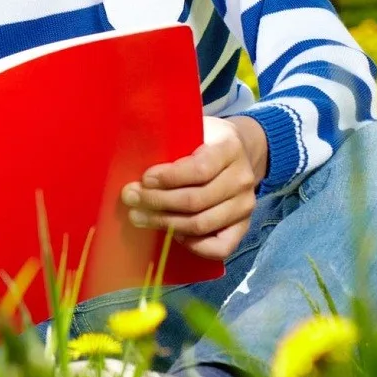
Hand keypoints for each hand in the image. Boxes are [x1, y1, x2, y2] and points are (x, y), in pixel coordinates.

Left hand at [120, 116, 269, 260]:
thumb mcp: (192, 129)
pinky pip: (221, 247)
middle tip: (130, 199)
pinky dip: (195, 245)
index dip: (169, 178)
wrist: (238, 152)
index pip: (200, 170)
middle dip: (157, 202)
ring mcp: (246, 205)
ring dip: (165, 223)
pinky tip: (173, 235)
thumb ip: (172, 142)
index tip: (144, 179)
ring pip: (202, 224)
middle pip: (196, 200)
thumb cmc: (204, 140)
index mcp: (230, 148)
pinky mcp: (244, 226)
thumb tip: (134, 159)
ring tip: (139, 217)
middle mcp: (242, 178)